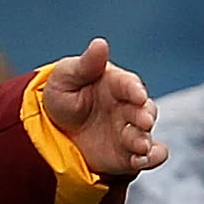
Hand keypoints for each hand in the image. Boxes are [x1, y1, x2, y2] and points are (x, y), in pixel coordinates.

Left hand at [39, 40, 167, 180]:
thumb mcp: (66, 76)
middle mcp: (128, 107)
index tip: (138, 94)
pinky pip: (146, 157)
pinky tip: (147, 159)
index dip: (134, 89)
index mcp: (117, 84)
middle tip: (143, 121)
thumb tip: (100, 43)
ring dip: (146, 140)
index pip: (130, 85)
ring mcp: (129, 131)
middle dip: (145, 116)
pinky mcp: (126, 155)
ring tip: (141, 147)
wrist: (52, 131)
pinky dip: (152, 158)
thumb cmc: (63, 96)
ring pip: (146, 135)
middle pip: (144, 110)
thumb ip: (86, 64)